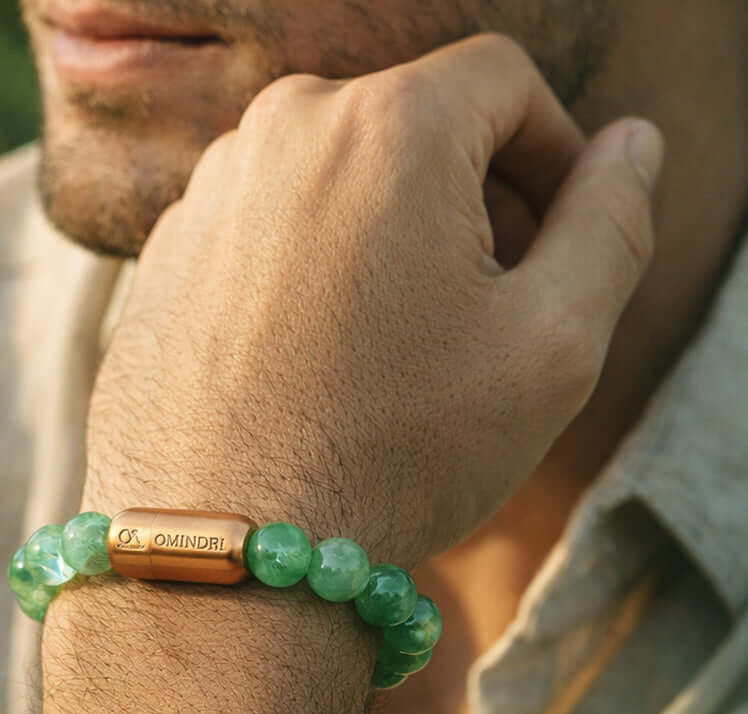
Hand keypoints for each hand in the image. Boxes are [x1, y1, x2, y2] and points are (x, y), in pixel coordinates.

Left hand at [80, 33, 661, 567]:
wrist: (223, 551)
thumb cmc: (389, 456)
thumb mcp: (550, 346)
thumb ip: (611, 223)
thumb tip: (627, 145)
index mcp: (386, 128)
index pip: (503, 84)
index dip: (551, 154)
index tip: (552, 241)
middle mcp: (279, 134)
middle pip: (414, 128)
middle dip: (468, 203)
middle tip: (481, 313)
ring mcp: (207, 195)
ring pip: (335, 181)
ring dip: (385, 241)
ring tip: (394, 351)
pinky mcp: (164, 256)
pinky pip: (266, 233)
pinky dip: (308, 272)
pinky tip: (317, 363)